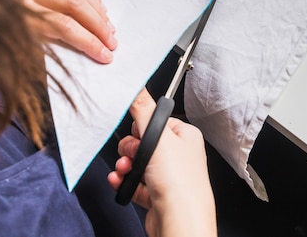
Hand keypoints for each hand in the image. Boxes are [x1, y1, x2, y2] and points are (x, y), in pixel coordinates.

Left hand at [21, 0, 116, 63]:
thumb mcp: (15, 48)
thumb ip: (43, 48)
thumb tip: (80, 50)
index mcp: (19, 15)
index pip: (64, 27)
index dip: (88, 41)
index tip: (104, 55)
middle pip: (74, 5)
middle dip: (98, 26)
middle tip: (112, 43)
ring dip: (98, 11)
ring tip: (110, 29)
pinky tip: (99, 9)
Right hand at [108, 89, 216, 236]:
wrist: (179, 220)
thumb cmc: (179, 181)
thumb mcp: (158, 136)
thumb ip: (143, 109)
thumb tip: (136, 86)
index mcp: (184, 136)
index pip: (156, 122)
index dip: (141, 127)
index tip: (136, 132)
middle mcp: (179, 155)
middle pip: (144, 143)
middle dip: (130, 150)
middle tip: (133, 155)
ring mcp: (168, 176)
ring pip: (137, 164)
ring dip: (125, 167)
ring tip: (126, 172)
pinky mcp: (157, 195)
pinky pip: (135, 183)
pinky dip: (125, 183)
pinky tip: (121, 183)